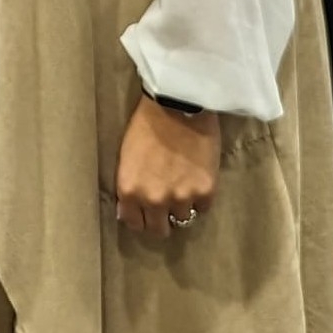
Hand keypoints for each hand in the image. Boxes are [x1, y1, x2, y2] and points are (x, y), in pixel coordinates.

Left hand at [113, 97, 220, 237]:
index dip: (142, 218)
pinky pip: (204, 207)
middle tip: (168, 205)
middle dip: (162, 219)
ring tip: (185, 186)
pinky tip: (198, 179)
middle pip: (159, 229)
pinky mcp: (205, 191)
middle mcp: (154, 200)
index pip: (135, 224)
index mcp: (130, 191)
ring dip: (183, 206)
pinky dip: (201, 197)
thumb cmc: (147, 124)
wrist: (178, 103)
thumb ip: (129, 187)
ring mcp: (181, 198)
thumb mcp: (127, 157)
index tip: (147, 212)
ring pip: (183, 219)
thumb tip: (128, 212)